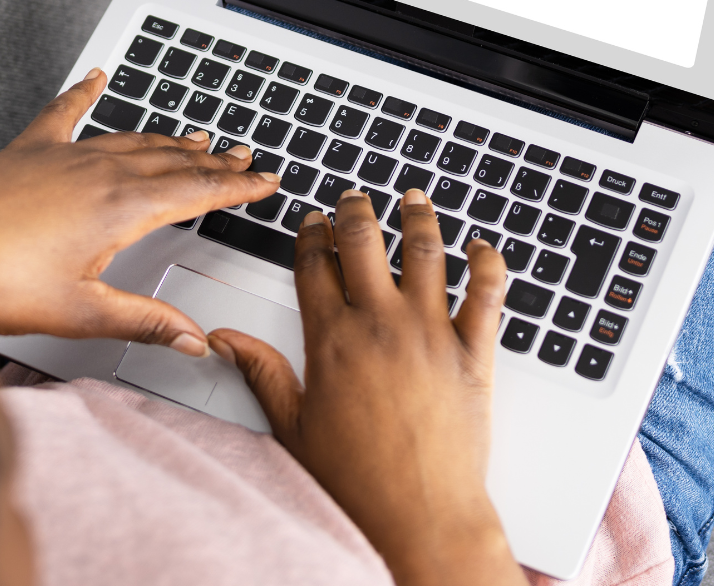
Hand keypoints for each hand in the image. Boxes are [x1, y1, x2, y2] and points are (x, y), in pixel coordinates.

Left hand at [0, 69, 280, 355]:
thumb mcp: (82, 314)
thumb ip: (144, 320)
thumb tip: (191, 336)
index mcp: (119, 209)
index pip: (196, 191)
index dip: (236, 186)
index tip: (264, 179)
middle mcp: (96, 172)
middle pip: (172, 160)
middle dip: (213, 160)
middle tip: (242, 156)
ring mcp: (62, 154)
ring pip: (132, 139)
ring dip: (169, 138)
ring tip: (196, 134)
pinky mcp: (26, 150)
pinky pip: (65, 111)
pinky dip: (84, 92)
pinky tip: (95, 76)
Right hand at [210, 189, 523, 585]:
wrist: (417, 515)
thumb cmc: (355, 481)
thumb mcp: (292, 426)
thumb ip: (261, 373)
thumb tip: (225, 342)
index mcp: (332, 340)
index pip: (316, 265)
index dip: (312, 235)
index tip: (313, 222)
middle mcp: (381, 325)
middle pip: (366, 243)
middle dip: (357, 211)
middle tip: (356, 198)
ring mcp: (431, 335)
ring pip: (426, 254)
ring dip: (418, 219)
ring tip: (414, 200)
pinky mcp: (474, 354)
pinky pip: (487, 295)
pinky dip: (487, 263)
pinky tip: (481, 247)